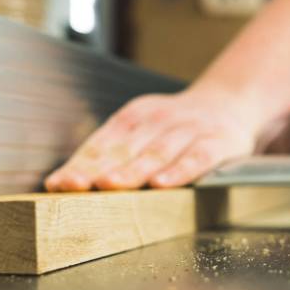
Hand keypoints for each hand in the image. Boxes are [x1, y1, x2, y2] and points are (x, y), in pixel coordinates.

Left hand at [45, 86, 269, 190]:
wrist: (230, 103)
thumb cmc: (177, 128)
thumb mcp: (143, 130)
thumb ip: (111, 154)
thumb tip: (62, 182)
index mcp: (134, 117)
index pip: (101, 144)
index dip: (79, 164)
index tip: (59, 183)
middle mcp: (159, 120)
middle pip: (125, 149)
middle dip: (99, 168)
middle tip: (77, 186)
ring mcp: (189, 130)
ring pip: (157, 152)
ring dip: (133, 170)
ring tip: (112, 186)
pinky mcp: (218, 143)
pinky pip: (197, 158)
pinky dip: (180, 171)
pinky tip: (164, 184)